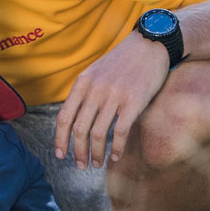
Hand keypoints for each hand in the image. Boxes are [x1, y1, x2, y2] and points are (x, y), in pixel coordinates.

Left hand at [52, 34, 169, 168]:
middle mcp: (95, 90)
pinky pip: (121, 131)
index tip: (60, 155)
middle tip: (81, 166)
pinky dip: (117, 148)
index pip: (64, 117)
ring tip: (97, 163)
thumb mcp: (95, 72)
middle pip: (79, 130)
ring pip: (99, 134)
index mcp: (82, 83)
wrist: (150, 44)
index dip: (60, 140)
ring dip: (96, 154)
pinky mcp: (134, 101)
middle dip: (78, 152)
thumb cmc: (122, 61)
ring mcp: (114, 96)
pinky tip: (116, 156)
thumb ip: (84, 92)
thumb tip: (73, 120)